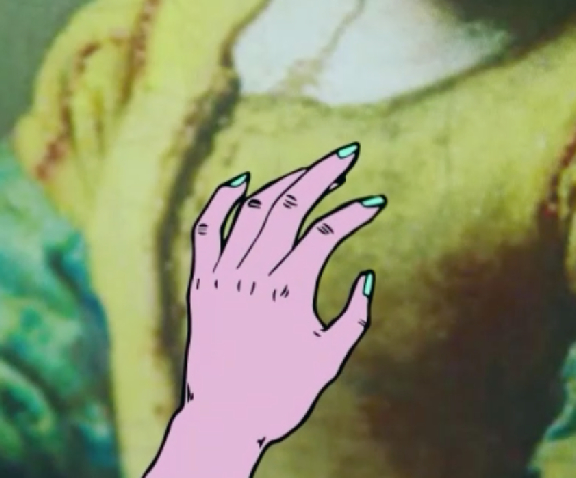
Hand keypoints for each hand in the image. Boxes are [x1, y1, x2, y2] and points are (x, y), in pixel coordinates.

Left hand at [146, 142, 384, 477]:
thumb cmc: (283, 395)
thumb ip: (354, 316)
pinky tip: (243, 183)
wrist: (225, 419)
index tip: (374, 202)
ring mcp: (224, 276)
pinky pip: (207, 230)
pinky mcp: (201, 283)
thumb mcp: (330, 357)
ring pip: (252, 210)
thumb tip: (367, 276)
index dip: (353, 213)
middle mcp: (253, 275)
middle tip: (346, 155)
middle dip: (322, 174)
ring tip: (309, 174)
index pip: (326, 232)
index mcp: (289, 291)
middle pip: (290, 205)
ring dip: (283, 184)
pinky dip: (222, 201)